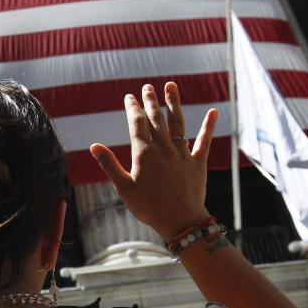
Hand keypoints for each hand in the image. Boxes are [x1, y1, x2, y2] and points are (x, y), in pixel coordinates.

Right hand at [89, 82, 217, 240]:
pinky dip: (209, 126)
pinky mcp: (198, 162)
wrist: (180, 221)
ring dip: (174, 103)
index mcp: (144, 154)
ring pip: (178, 123)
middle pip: (156, 118)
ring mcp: (183, 154)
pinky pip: (204, 140)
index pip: (137, 124)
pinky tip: (214, 111)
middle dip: (151, 101)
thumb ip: (109, 164)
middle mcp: (164, 148)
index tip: (129, 97)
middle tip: (148, 87)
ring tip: (171, 86)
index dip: (132, 108)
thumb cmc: (148, 207)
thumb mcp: (124, 188)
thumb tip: (93, 146)